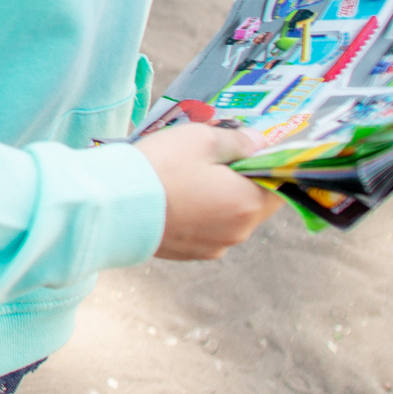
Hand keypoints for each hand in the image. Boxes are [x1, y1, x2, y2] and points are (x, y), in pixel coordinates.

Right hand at [140, 123, 276, 259]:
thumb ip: (238, 141)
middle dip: (239, 181)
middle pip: (253, 202)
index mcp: (248, 203)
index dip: (267, 165)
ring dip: (217, 199)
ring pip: (227, 217)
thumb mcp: (202, 139)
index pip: (280, 184)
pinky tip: (173, 197)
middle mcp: (237, 232)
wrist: (113, 207)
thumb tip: (259, 143)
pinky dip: (196, 215)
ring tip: (186, 177)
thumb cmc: (160, 168)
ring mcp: (211, 247)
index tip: (248, 150)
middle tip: (211, 158)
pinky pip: (203, 230)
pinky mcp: (187, 254)